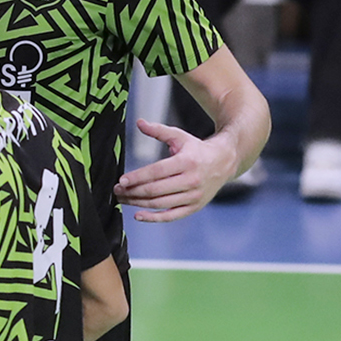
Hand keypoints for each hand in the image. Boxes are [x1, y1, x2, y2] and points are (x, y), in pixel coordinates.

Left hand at [116, 119, 243, 220]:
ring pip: (160, 204)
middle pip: (156, 190)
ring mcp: (193, 196)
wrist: (224, 162)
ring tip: (123, 199)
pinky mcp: (194, 207)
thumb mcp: (180, 137)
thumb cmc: (197, 149)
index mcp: (187, 162)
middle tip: (117, 190)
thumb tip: (139, 122)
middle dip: (133, 191)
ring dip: (138, 203)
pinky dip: (153, 218)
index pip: (157, 172)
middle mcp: (191, 180)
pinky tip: (138, 215)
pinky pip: (171, 216)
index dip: (137, 178)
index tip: (121, 181)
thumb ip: (159, 131)